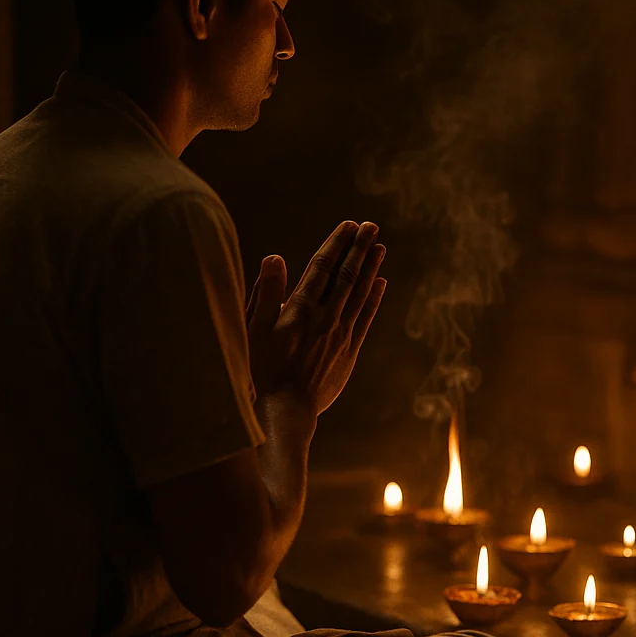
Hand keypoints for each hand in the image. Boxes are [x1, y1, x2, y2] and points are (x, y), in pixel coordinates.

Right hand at [247, 221, 387, 415]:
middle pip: (347, 275)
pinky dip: (374, 298)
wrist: (285, 411)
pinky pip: (366, 318)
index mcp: (301, 308)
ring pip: (360, 293)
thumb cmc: (261, 370)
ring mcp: (340, 334)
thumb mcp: (254, 329)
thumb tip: (274, 257)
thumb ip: (265, 292)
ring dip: (371, 268)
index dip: (336, 243)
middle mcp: (326, 317)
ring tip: (380, 247)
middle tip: (370, 226)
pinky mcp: (349, 352)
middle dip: (359, 248)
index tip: (348, 225)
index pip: (323, 266)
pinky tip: (381, 283)